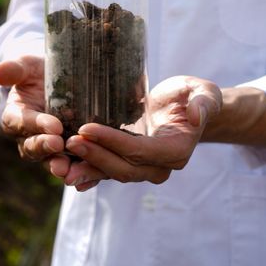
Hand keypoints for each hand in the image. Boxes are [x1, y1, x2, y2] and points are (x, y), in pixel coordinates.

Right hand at [0, 56, 70, 178]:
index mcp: (15, 117)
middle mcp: (28, 137)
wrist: (61, 84)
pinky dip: (77, 174)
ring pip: (49, 161)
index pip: (22, 123)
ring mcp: (47, 148)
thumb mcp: (27, 67)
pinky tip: (87, 178)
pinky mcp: (66, 155)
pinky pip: (70, 167)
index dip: (36, 125)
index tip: (54, 126)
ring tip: (68, 170)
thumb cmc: (39, 73)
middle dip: (46, 149)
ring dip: (58, 166)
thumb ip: (14, 70)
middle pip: (32, 148)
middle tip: (59, 145)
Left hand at [63, 76, 221, 187]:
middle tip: (69, 141)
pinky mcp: (129, 165)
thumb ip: (203, 102)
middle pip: (123, 167)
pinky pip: (107, 172)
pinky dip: (88, 173)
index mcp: (176, 150)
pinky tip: (67, 171)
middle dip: (95, 156)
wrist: (183, 108)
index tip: (87, 128)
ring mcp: (144, 170)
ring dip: (87, 169)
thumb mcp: (202, 91)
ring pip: (112, 174)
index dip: (112, 142)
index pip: (140, 151)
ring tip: (61, 161)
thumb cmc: (191, 96)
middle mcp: (160, 166)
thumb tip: (195, 116)